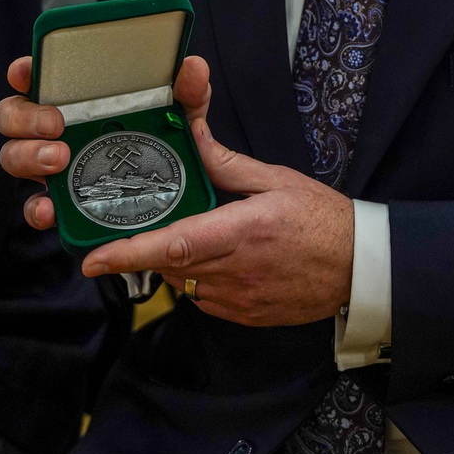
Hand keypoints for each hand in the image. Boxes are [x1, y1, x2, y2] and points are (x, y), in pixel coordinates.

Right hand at [0, 54, 211, 230]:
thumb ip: (189, 91)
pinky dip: (37, 208)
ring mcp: (53, 165)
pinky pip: (35, 207)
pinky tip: (52, 208)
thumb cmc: (168, 143)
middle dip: (23, 117)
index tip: (26, 72)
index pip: (40, 76)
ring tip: (58, 159)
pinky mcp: (61, 202)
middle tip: (55, 123)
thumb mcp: (184, 116)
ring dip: (27, 156)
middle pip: (12, 114)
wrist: (179, 200)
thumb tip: (193, 66)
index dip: (25, 71)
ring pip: (14, 156)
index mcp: (80, 97)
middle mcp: (57, 128)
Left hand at [82, 119, 353, 326]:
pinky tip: (220, 259)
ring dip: (176, 261)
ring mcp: (238, 300)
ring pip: (181, 283)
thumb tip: (191, 136)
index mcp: (241, 231)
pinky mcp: (243, 316)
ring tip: (202, 234)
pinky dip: (197, 279)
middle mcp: (234, 271)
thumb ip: (226, 163)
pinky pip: (202, 298)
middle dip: (148, 246)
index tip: (93, 259)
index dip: (129, 253)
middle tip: (143, 223)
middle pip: (168, 264)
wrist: (359, 269)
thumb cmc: (321, 218)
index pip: (175, 244)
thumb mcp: (276, 179)